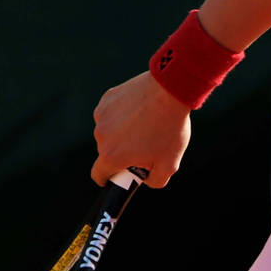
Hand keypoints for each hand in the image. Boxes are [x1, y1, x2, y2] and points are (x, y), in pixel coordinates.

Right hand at [91, 71, 191, 186]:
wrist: (171, 90)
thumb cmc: (170, 128)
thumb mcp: (170, 164)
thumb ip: (155, 181)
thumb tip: (145, 180)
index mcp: (111, 156)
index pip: (99, 175)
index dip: (109, 179)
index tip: (119, 174)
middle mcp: (101, 136)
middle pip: (107, 152)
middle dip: (122, 152)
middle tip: (145, 144)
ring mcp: (102, 116)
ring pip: (110, 131)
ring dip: (122, 132)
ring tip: (146, 124)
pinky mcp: (107, 99)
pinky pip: (112, 112)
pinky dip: (122, 114)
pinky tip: (140, 109)